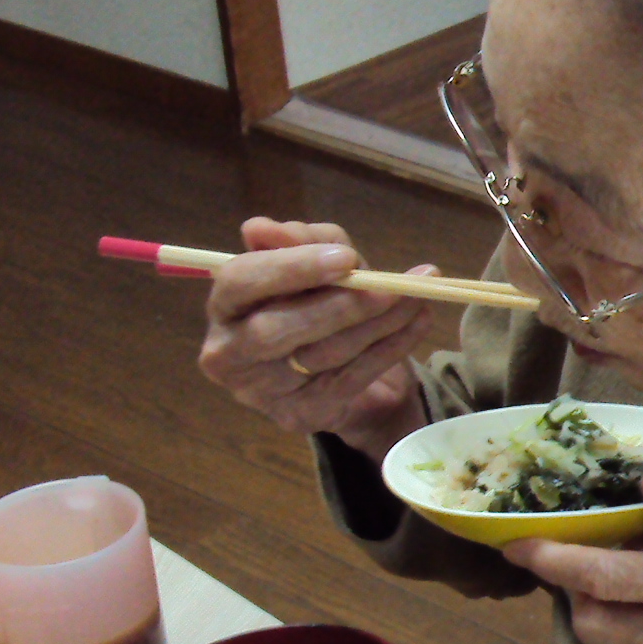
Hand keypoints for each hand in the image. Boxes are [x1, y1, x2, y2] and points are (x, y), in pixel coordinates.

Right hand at [198, 218, 436, 459]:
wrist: (342, 367)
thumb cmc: (318, 302)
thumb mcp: (318, 261)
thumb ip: (300, 241)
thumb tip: (263, 229)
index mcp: (224, 305)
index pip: (241, 281)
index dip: (291, 267)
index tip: (345, 257)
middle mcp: (228, 352)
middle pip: (275, 329)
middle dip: (341, 304)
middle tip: (391, 286)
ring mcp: (262, 392)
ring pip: (322, 354)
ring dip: (379, 322)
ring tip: (417, 297)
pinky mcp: (300, 414)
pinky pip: (351, 379)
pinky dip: (391, 347)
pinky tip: (418, 321)